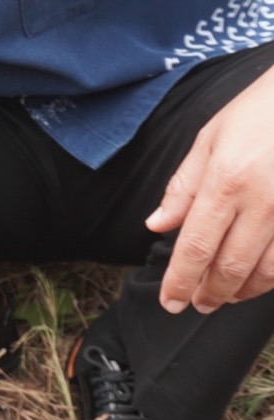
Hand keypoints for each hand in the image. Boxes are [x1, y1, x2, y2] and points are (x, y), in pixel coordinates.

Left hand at [148, 69, 273, 312]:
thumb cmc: (256, 114)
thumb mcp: (208, 141)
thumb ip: (182, 188)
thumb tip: (156, 226)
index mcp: (226, 183)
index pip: (195, 246)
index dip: (181, 280)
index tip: (170, 302)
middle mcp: (263, 204)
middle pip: (231, 266)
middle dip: (210, 293)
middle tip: (196, 305)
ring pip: (266, 271)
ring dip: (242, 291)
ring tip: (224, 296)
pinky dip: (271, 277)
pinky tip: (257, 279)